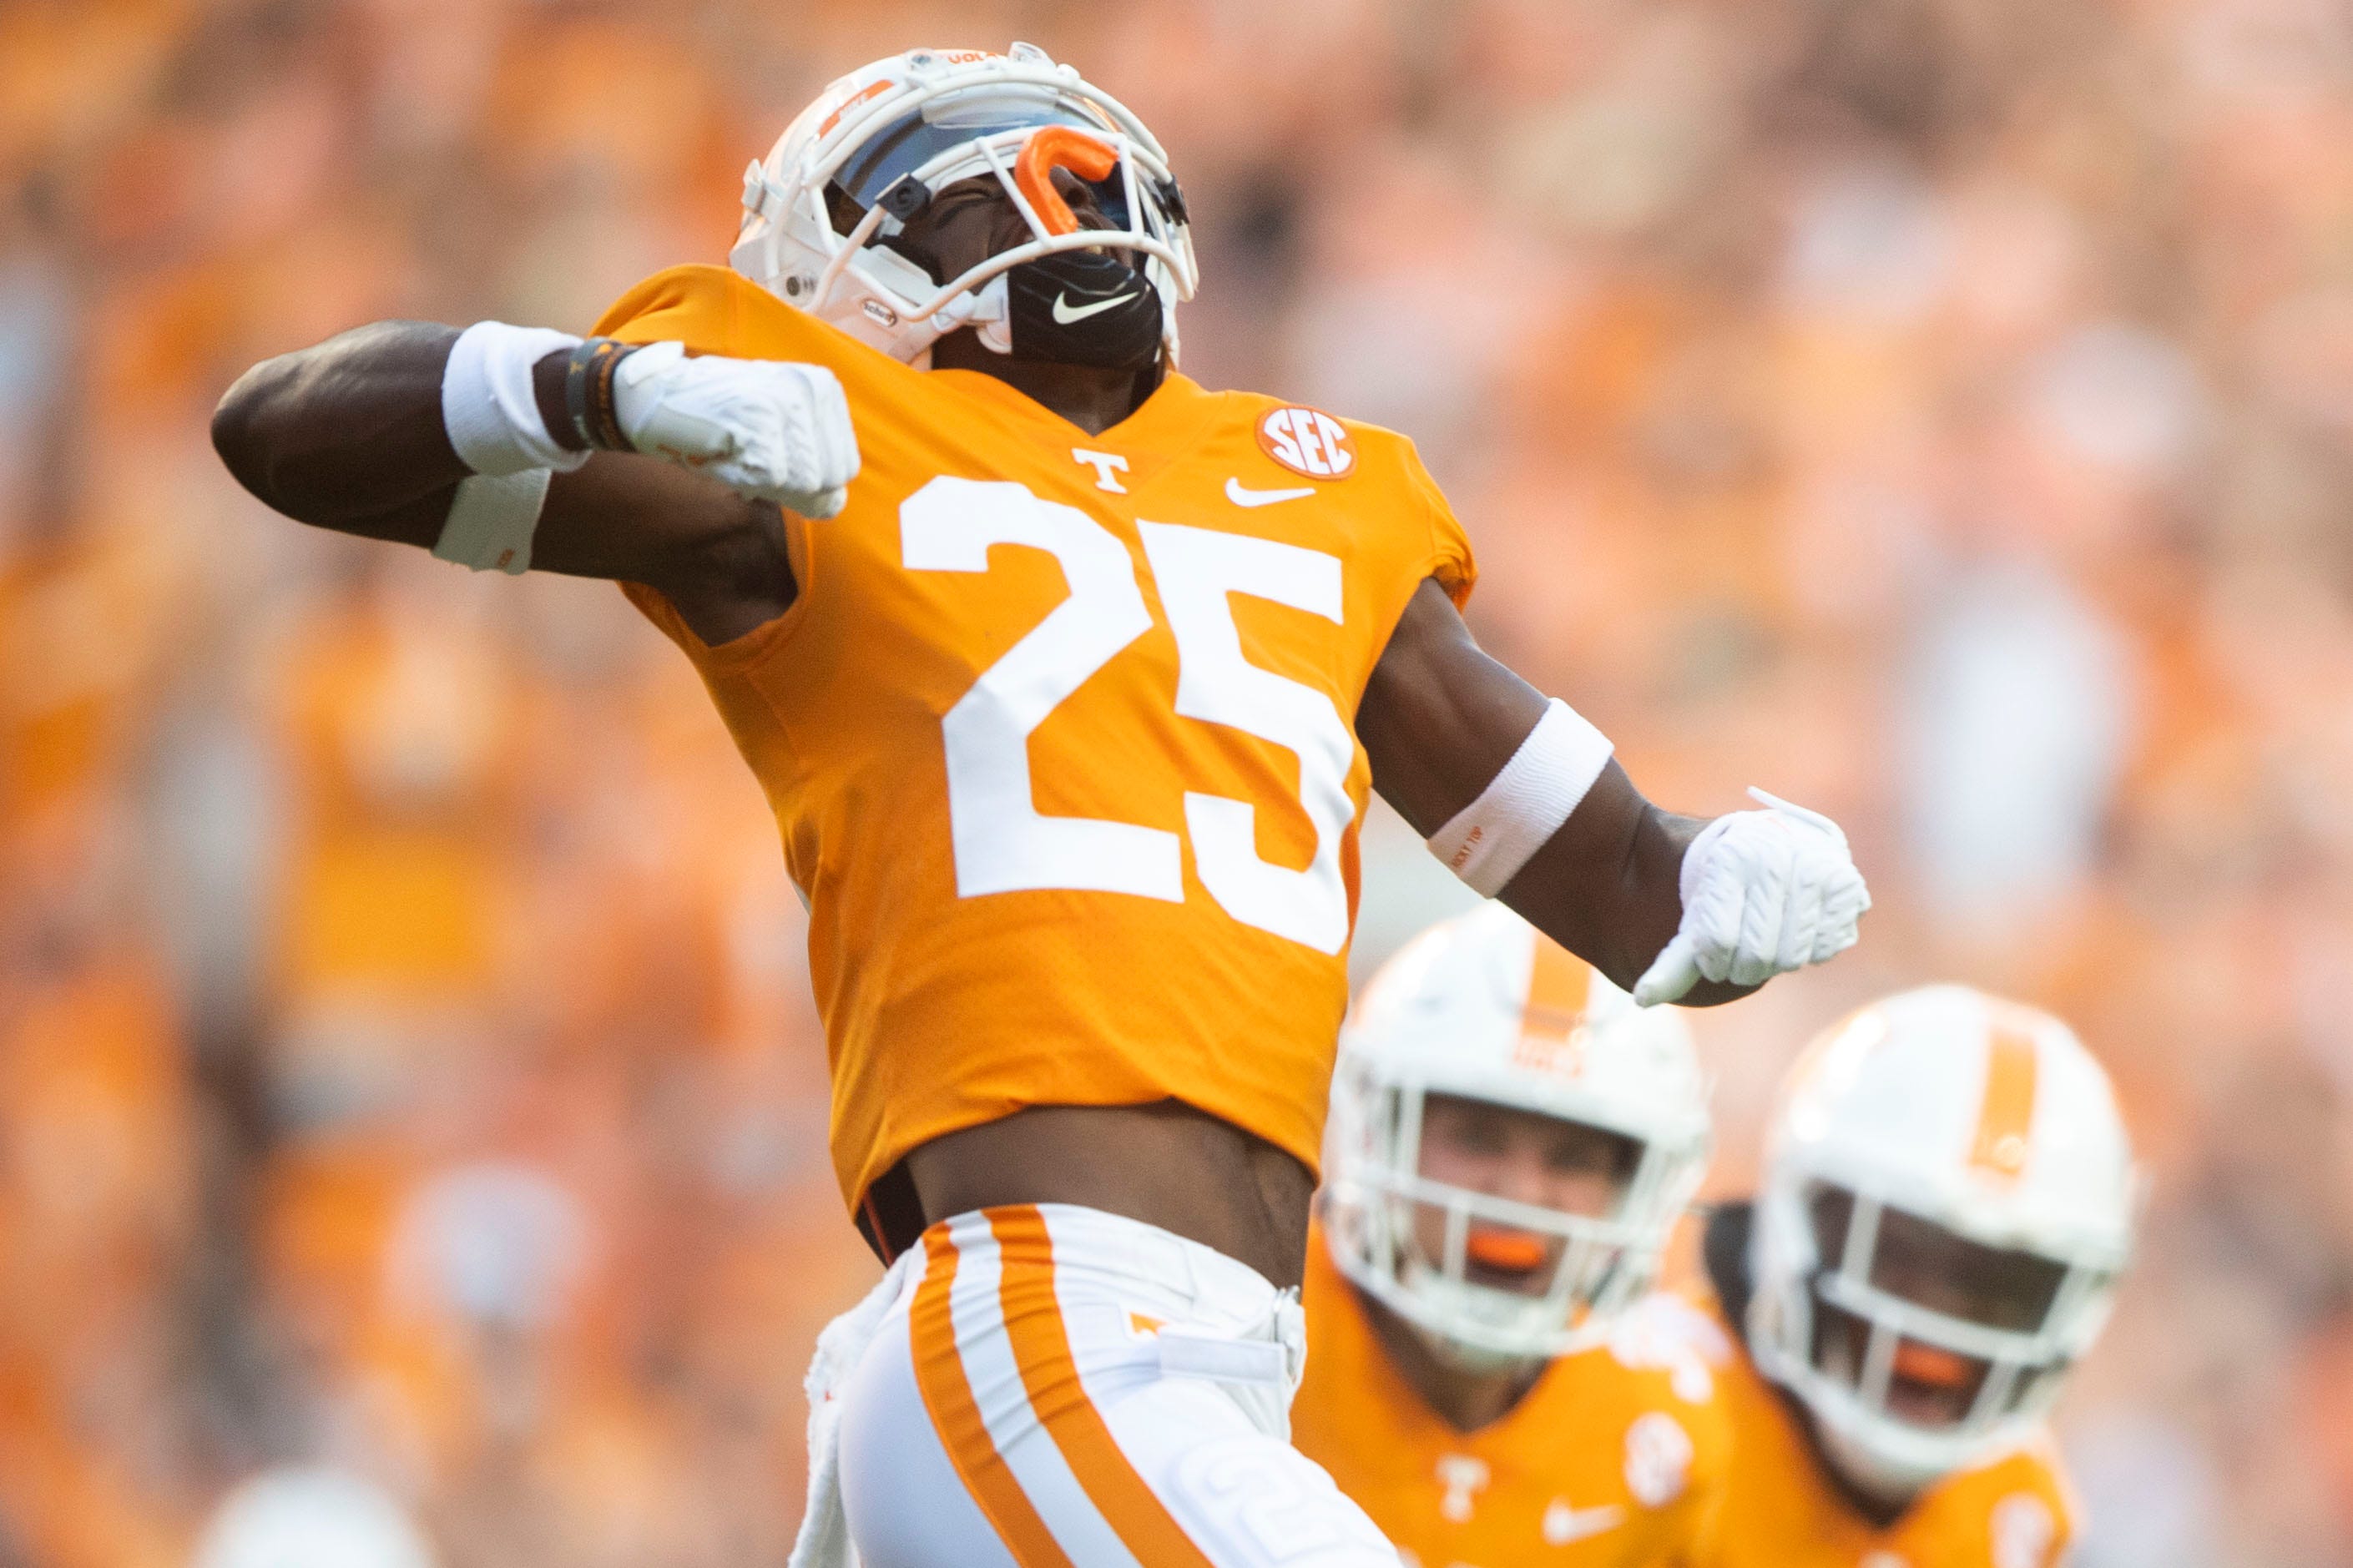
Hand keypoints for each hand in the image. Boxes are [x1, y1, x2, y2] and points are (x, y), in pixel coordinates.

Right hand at [611, 341, 859, 516]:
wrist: (653, 397)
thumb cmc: (715, 423)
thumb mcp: (774, 442)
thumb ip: (812, 473)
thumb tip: (834, 505)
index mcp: (823, 388)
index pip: (844, 468)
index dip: (803, 480)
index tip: (765, 452)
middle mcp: (811, 388)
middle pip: (828, 479)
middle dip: (786, 482)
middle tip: (747, 452)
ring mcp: (785, 401)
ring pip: (804, 482)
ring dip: (761, 481)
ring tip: (733, 448)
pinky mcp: (757, 419)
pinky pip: (771, 480)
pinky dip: (740, 478)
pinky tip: (719, 450)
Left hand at [1633, 788, 1869, 1006]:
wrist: (1768, 841)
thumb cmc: (1724, 885)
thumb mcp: (1694, 913)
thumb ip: (1673, 961)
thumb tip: (1643, 1000)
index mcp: (1731, 859)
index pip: (1717, 941)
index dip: (1711, 961)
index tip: (1710, 954)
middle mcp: (1777, 857)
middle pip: (1759, 955)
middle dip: (1744, 967)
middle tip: (1740, 954)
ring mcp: (1816, 868)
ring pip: (1794, 957)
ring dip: (1778, 961)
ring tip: (1768, 938)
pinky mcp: (1848, 884)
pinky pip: (1828, 948)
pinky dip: (1811, 950)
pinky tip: (1799, 927)